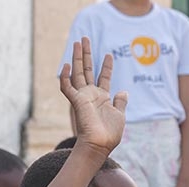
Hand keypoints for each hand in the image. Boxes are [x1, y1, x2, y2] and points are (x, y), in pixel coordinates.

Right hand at [59, 37, 127, 156]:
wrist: (100, 145)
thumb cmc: (110, 134)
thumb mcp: (120, 115)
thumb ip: (121, 102)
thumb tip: (124, 91)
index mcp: (102, 98)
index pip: (104, 77)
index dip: (106, 66)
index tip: (109, 54)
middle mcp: (91, 95)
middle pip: (87, 70)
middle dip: (87, 54)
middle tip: (85, 39)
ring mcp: (83, 97)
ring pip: (77, 73)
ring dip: (77, 58)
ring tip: (78, 42)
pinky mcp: (76, 101)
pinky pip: (67, 87)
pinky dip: (65, 77)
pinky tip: (67, 65)